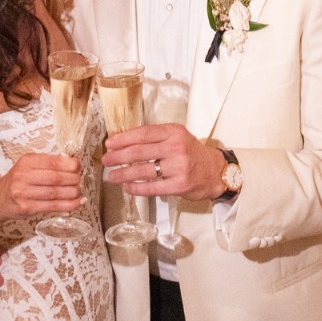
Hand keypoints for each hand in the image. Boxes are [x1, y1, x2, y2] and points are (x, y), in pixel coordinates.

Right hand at [0, 150, 83, 218]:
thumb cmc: (18, 180)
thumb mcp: (28, 166)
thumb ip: (47, 164)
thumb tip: (72, 163)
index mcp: (27, 161)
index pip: (53, 162)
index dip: (70, 165)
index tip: (79, 166)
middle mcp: (23, 176)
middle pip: (56, 178)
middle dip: (73, 179)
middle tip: (80, 180)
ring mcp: (24, 193)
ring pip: (56, 193)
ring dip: (72, 193)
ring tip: (79, 191)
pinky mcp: (27, 208)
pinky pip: (52, 206)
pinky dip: (68, 205)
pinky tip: (77, 202)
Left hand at [103, 123, 225, 201]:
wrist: (215, 171)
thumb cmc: (191, 153)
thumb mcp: (176, 137)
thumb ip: (155, 138)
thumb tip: (123, 141)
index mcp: (174, 132)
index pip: (143, 133)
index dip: (123, 139)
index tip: (110, 143)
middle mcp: (176, 148)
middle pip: (140, 152)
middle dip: (118, 156)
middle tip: (106, 160)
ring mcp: (178, 167)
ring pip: (143, 171)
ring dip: (123, 174)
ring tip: (111, 176)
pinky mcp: (179, 185)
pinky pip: (151, 188)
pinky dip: (136, 188)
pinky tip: (126, 187)